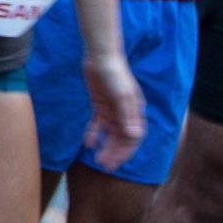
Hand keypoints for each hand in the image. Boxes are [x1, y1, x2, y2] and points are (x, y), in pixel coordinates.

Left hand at [82, 51, 146, 170]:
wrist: (100, 56)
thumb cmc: (114, 74)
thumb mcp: (120, 95)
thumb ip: (126, 115)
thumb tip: (134, 136)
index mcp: (135, 112)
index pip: (133, 138)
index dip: (125, 152)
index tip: (115, 163)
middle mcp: (125, 113)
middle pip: (121, 138)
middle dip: (114, 153)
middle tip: (104, 166)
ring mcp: (112, 110)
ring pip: (110, 134)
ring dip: (105, 146)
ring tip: (97, 159)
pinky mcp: (100, 105)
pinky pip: (97, 124)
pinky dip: (94, 133)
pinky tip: (88, 143)